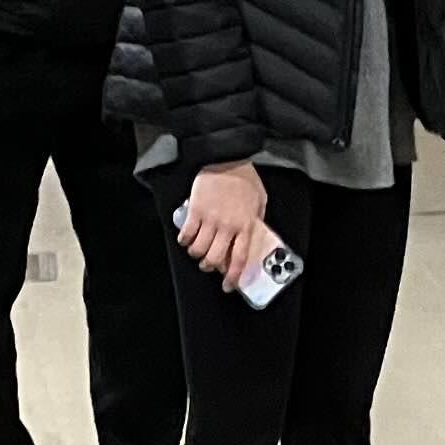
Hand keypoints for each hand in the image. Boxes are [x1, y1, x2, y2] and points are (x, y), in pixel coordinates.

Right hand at [177, 160, 274, 292]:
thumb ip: (256, 220)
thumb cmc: (244, 177)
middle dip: (209, 267)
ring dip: (196, 254)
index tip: (228, 285)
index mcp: (246, 225)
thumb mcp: (260, 200)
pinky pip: (187, 234)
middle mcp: (228, 226)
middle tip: (207, 265)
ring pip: (199, 249)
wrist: (226, 158)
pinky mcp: (196, 211)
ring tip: (196, 251)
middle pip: (215, 258)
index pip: (239, 259)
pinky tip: (185, 239)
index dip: (232, 277)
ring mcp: (211, 219)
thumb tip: (251, 235)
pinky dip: (184, 241)